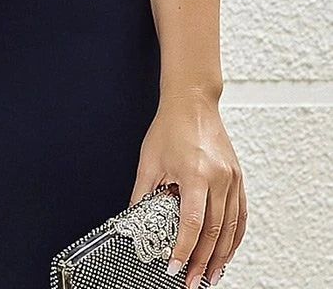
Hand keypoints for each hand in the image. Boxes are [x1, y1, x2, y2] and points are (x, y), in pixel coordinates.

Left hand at [128, 91, 246, 288]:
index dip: (183, 250)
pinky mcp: (237, 177)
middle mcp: (218, 178)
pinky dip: (235, 237)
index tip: (174, 267)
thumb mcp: (149, 160)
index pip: (192, 224)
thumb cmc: (170, 125)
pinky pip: (240, 215)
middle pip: (214, 232)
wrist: (192, 102)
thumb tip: (133, 219)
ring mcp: (231, 178)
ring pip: (231, 228)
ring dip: (221, 256)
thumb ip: (141, 193)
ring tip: (210, 274)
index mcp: (195, 174)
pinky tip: (227, 250)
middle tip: (192, 280)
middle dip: (202, 261)